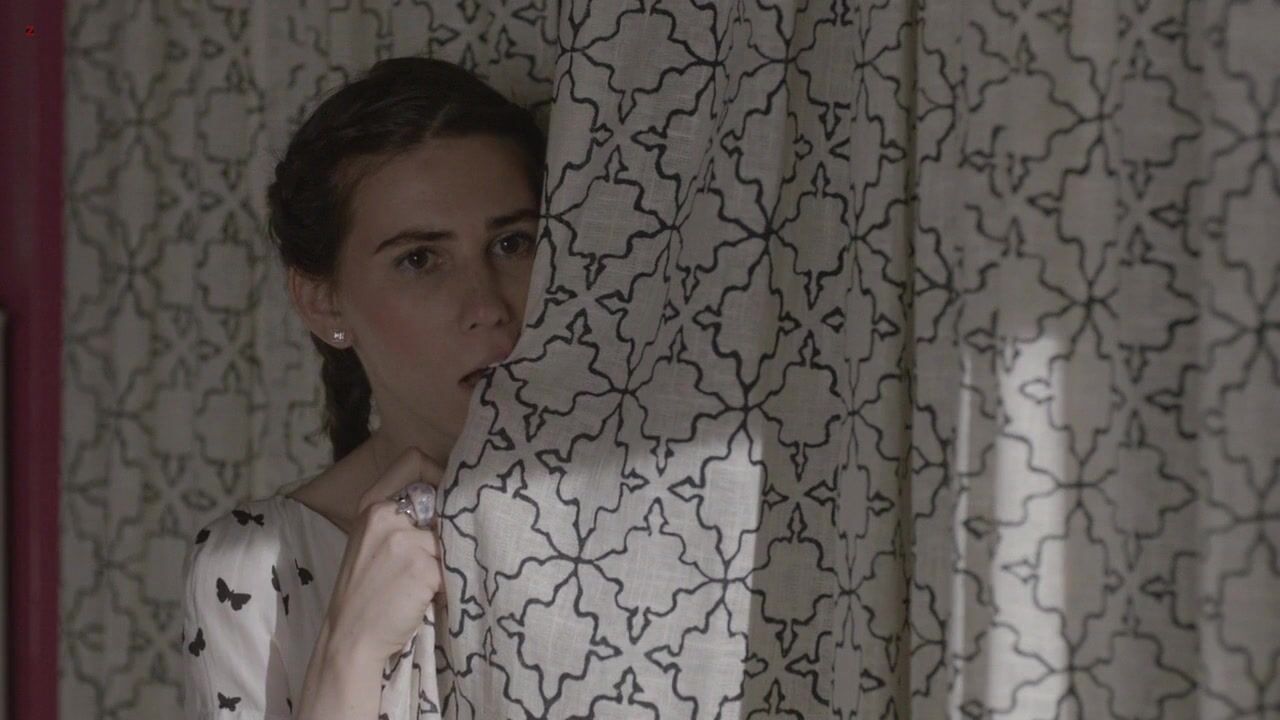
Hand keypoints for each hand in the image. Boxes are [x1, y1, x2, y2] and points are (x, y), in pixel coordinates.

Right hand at [322, 446, 446, 662]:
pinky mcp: (423, 569)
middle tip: (437, 553)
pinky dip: (447, 584)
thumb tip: (448, 502)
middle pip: (443, 501)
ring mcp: (406, 542)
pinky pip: (452, 568)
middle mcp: (387, 516)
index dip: (439, 472)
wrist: (350, 639)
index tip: (447, 495)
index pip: (414, 459)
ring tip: (425, 584)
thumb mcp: (371, 542)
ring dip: (446, 562)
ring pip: (450, 540)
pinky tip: (428, 597)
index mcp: (371, 505)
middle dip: (446, 528)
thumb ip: (401, 518)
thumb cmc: (364, 594)